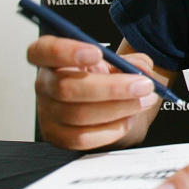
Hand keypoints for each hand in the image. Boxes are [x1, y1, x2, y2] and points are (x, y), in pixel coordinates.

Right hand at [27, 35, 160, 149]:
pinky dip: (111, 129)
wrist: (110, 105)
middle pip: (65, 88)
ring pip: (78, 115)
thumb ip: (131, 61)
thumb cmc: (109, 77)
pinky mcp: (57, 136)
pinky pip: (83, 138)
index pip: (43, 50)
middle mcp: (45, 84)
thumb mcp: (121, 62)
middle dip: (111, 87)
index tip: (97, 53)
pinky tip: (129, 118)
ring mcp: (47, 113)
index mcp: (52, 57)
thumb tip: (141, 71)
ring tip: (144, 101)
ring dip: (119, 108)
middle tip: (143, 85)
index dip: (65, 51)